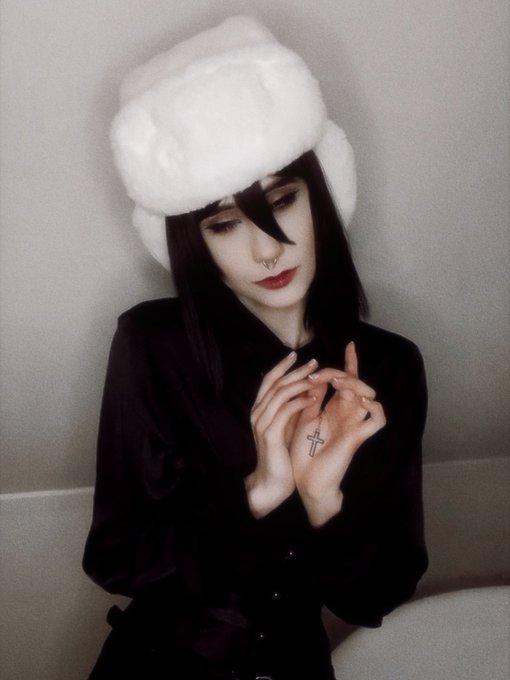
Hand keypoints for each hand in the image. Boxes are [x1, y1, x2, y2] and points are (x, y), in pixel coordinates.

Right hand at [244, 352, 318, 517]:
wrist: (272, 482)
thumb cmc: (281, 455)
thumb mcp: (287, 426)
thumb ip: (292, 408)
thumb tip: (308, 388)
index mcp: (259, 410)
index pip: (268, 381)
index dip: (281, 366)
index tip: (296, 354)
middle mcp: (257, 413)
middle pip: (275, 383)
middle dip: (295, 370)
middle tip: (314, 362)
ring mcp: (262, 423)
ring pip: (280, 393)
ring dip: (300, 383)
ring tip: (317, 378)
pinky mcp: (270, 433)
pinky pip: (286, 410)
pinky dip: (300, 401)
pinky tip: (314, 398)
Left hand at [289, 342, 385, 524]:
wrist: (304, 480)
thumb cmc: (303, 453)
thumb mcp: (304, 417)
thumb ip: (312, 397)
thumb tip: (317, 376)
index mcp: (335, 409)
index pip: (346, 380)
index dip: (350, 362)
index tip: (350, 344)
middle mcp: (348, 414)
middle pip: (356, 384)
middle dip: (342, 373)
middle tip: (322, 375)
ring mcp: (355, 424)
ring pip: (369, 396)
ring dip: (355, 385)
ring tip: (336, 383)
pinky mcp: (358, 437)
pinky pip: (378, 419)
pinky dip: (374, 407)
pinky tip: (360, 399)